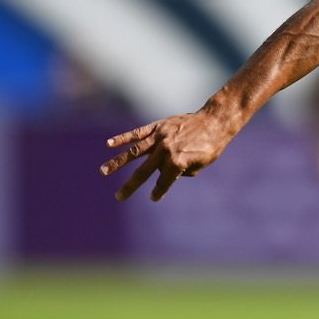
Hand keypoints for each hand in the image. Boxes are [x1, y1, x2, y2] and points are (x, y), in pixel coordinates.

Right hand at [99, 107, 241, 201]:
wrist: (214, 121)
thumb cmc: (210, 146)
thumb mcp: (199, 164)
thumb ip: (181, 171)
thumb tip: (166, 172)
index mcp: (177, 162)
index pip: (163, 181)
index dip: (159, 190)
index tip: (154, 197)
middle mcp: (165, 150)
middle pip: (144, 171)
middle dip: (130, 186)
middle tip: (119, 197)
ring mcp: (160, 137)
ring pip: (134, 152)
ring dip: (117, 162)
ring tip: (103, 171)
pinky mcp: (158, 127)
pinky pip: (137, 133)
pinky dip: (123, 138)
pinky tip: (109, 144)